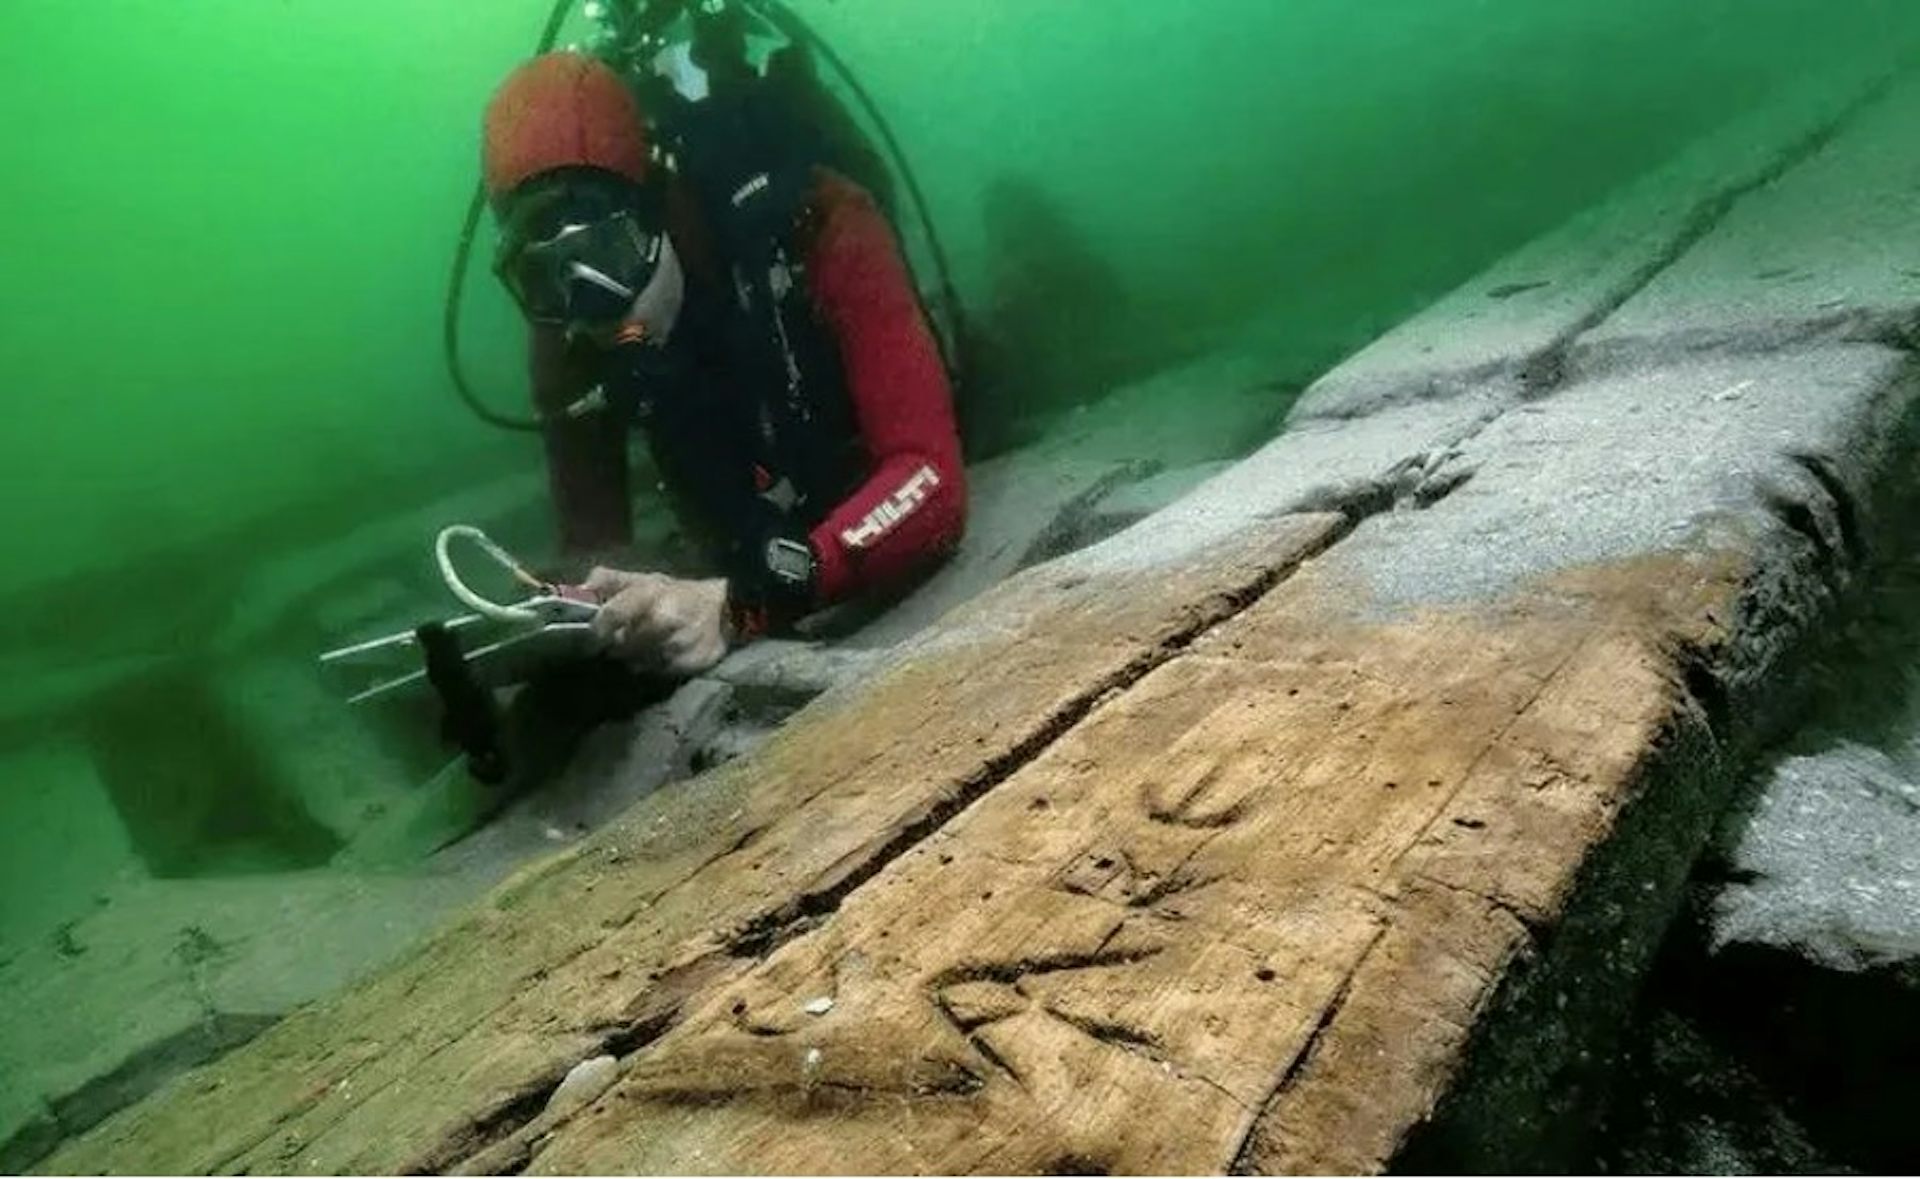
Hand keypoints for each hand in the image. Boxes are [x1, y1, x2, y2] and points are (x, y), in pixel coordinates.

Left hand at [582, 568, 731, 675]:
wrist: (725, 612)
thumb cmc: (677, 593)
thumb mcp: (645, 579)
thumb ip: (609, 580)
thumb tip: (579, 588)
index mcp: (647, 595)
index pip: (610, 616)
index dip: (597, 630)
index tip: (591, 637)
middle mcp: (660, 621)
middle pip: (619, 647)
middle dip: (615, 646)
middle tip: (618, 641)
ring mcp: (672, 647)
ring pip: (635, 663)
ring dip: (633, 658)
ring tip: (641, 647)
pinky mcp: (683, 667)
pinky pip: (654, 673)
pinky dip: (651, 667)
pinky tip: (658, 656)